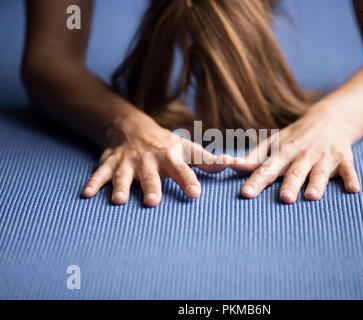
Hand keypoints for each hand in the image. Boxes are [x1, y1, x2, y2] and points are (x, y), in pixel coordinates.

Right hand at [82, 113, 230, 206]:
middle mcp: (148, 160)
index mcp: (169, 157)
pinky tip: (86, 195)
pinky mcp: (110, 164)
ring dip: (121, 187)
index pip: (182, 170)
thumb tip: (232, 164)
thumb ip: (206, 160)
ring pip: (124, 176)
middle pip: (150, 176)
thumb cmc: (165, 144)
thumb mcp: (186, 148)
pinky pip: (99, 174)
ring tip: (119, 202)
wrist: (132, 128)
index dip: (188, 182)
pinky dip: (93, 183)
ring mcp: (127, 162)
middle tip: (153, 202)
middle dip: (151, 187)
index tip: (195, 194)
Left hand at [231, 105, 360, 202]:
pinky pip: (348, 170)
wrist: (330, 118)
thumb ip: (253, 157)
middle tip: (284, 199)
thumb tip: (229, 165)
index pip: (266, 169)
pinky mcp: (343, 158)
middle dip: (289, 186)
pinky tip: (354, 189)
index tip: (246, 194)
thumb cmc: (295, 137)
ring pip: (319, 172)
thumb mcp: (273, 144)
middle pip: (294, 173)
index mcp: (282, 153)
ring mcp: (323, 157)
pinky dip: (351, 179)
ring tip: (312, 196)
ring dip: (316, 184)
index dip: (255, 182)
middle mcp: (302, 155)